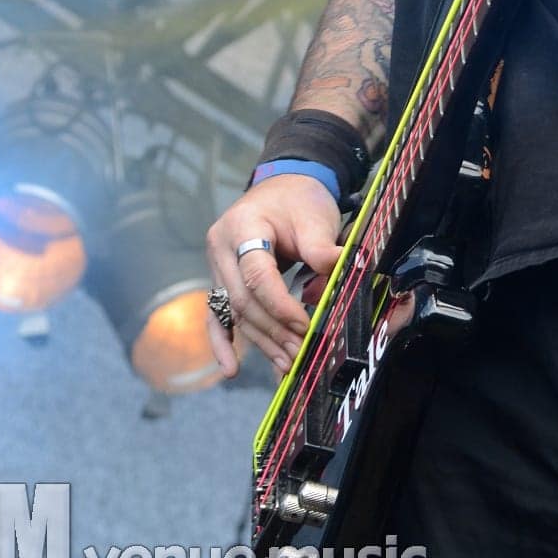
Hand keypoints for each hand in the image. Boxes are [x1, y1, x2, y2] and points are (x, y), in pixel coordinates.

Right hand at [205, 175, 342, 381]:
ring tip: (287, 363)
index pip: (257, 274)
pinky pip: (217, 315)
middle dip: (273, 330)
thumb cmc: (299, 199)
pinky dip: (223, 342)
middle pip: (243, 299)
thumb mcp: (315, 216)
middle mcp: (221, 247)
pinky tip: (230, 369)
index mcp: (242, 226)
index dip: (280, 304)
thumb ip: (322, 248)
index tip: (305, 324)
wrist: (283, 187)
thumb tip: (341, 274)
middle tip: (300, 351)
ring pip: (235, 313)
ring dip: (261, 341)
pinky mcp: (221, 281)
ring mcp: (216, 266)